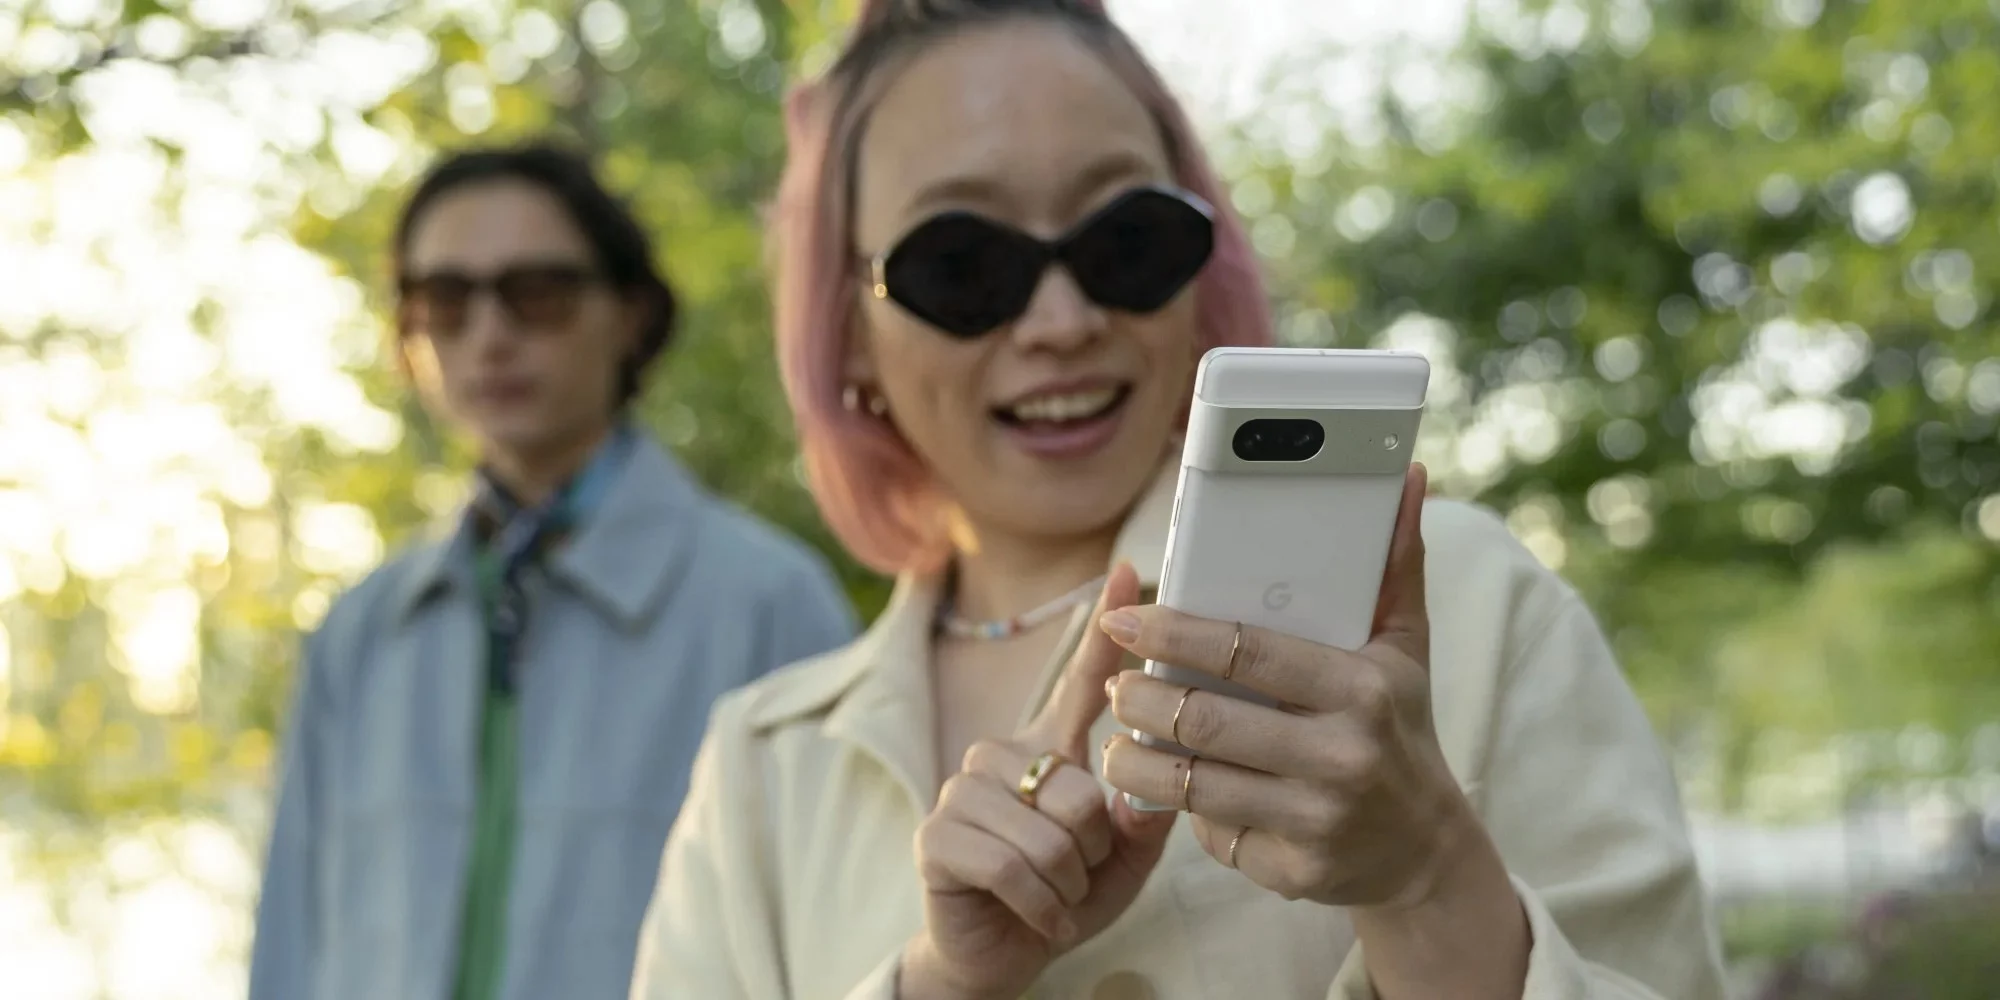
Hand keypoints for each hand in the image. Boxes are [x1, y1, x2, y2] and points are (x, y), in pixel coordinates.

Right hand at [901, 563, 1177, 999]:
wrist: (1003, 958)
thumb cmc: (1064, 898)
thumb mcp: (1122, 863)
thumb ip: (1142, 822)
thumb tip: (1146, 784)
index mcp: (1049, 749)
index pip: (1080, 680)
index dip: (1106, 629)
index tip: (1132, 569)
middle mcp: (1001, 754)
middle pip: (1080, 789)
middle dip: (1095, 852)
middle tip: (1078, 875)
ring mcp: (962, 789)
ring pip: (1049, 831)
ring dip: (1068, 882)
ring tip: (1055, 896)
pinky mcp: (936, 835)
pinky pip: (1011, 865)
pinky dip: (1041, 905)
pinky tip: (1041, 917)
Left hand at [1098, 464, 1487, 909]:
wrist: (1426, 850)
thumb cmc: (1400, 728)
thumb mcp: (1406, 648)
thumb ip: (1396, 564)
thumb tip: (1407, 477)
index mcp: (1362, 689)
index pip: (1246, 650)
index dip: (1173, 631)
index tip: (1120, 618)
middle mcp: (1341, 756)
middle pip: (1204, 720)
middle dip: (1140, 696)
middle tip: (1116, 681)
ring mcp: (1316, 820)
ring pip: (1191, 785)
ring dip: (1135, 759)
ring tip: (1116, 737)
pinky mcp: (1293, 872)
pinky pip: (1212, 833)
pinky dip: (1182, 811)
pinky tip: (1174, 790)